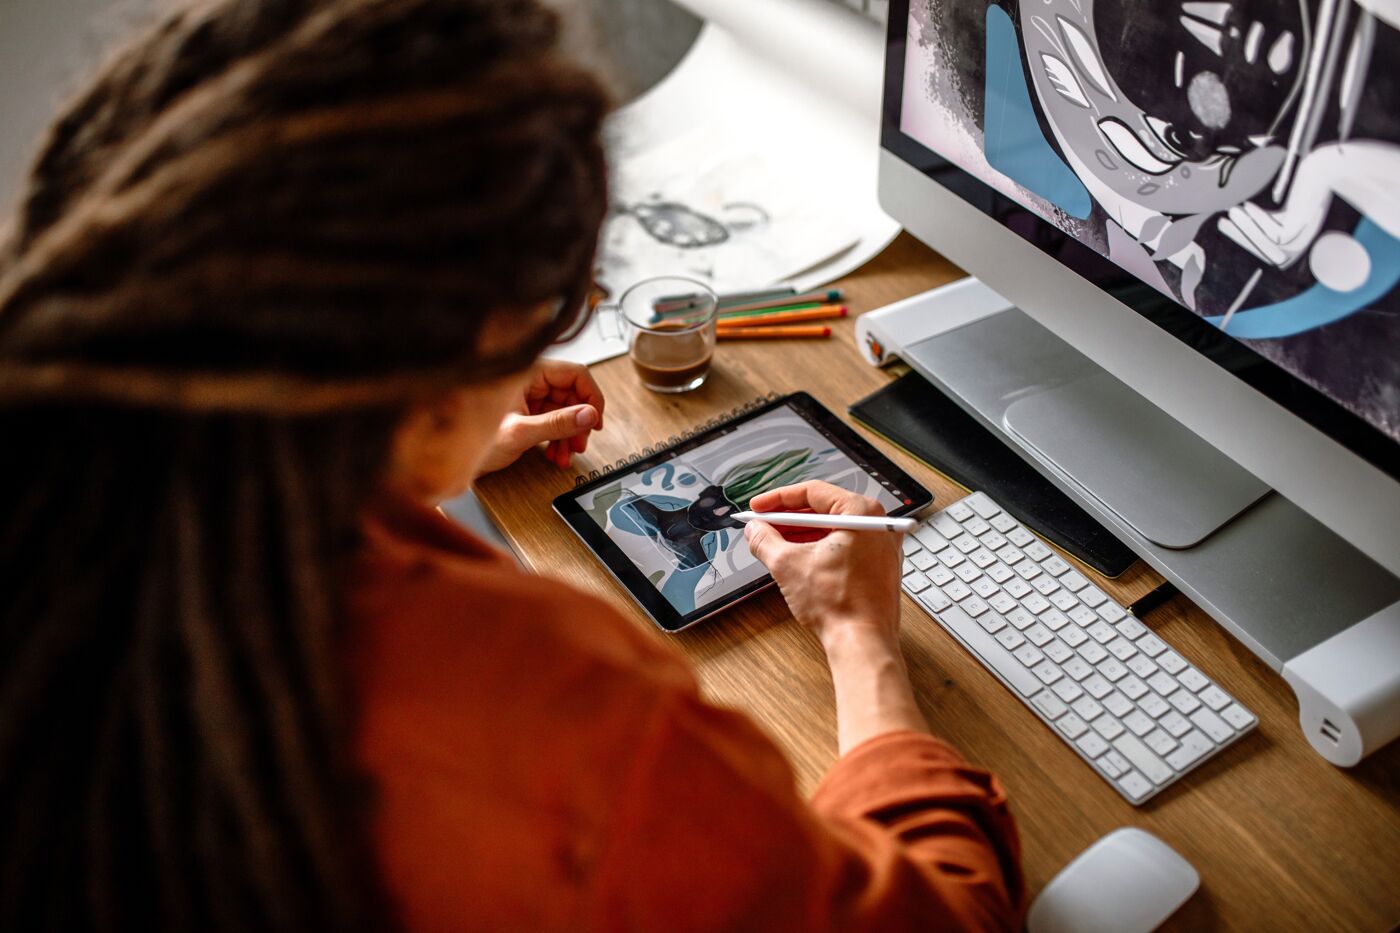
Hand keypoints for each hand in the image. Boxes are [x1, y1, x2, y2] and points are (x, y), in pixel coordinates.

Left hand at [479, 359, 604, 472]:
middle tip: (579, 444)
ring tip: (565, 455)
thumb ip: (557, 424)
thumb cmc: (472, 439)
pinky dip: (559, 439)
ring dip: (570, 435)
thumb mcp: (520, 432)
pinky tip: (555, 454)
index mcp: (528, 372)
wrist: (452, 459)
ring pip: (567, 411)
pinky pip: (555, 421)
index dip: (591, 397)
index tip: (595, 420)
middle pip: (574, 395)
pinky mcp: (529, 411)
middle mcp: (531, 380)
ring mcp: (530, 396)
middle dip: (579, 423)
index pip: (576, 373)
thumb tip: (588, 415)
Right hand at [744, 481, 925, 752]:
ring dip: (802, 534)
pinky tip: (798, 558)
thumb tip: (755, 531)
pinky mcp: (879, 566)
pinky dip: (820, 548)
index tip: (758, 508)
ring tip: (774, 542)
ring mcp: (881, 546)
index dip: (778, 499)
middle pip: (824, 509)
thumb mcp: (788, 565)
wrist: (862, 642)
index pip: (813, 492)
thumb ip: (765, 541)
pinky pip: (845, 546)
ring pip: (833, 529)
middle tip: (763, 524)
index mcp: (861, 512)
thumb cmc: (839, 604)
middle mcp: (877, 524)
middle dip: (788, 518)